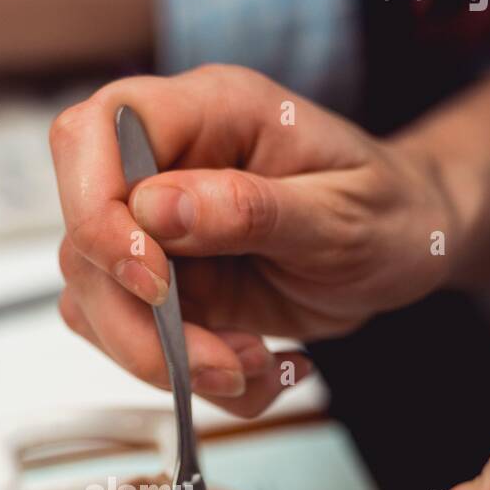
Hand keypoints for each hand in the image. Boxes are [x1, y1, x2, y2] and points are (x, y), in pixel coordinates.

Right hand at [50, 65, 456, 413]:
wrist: (406, 246)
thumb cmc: (388, 208)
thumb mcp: (342, 213)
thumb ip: (250, 207)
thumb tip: (155, 208)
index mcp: (207, 112)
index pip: (92, 134)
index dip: (95, 212)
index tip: (152, 282)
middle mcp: (166, 166)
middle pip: (83, 242)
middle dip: (141, 325)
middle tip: (222, 362)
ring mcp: (158, 231)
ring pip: (97, 304)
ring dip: (166, 360)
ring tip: (251, 366)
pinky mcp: (166, 288)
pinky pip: (137, 342)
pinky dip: (190, 377)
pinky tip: (254, 368)